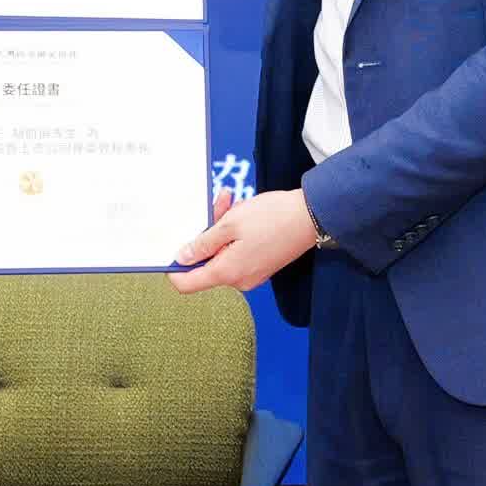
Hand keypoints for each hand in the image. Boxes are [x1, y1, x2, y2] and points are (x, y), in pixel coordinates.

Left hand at [172, 184, 320, 291]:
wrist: (312, 217)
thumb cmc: (272, 217)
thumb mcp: (230, 224)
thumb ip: (203, 244)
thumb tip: (182, 259)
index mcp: (226, 272)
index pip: (187, 284)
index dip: (174, 268)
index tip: (173, 247)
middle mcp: (238, 280)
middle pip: (206, 262)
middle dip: (205, 233)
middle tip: (217, 204)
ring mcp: (251, 274)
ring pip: (222, 253)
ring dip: (221, 228)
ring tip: (232, 201)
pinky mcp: (261, 266)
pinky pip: (237, 253)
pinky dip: (234, 234)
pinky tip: (242, 212)